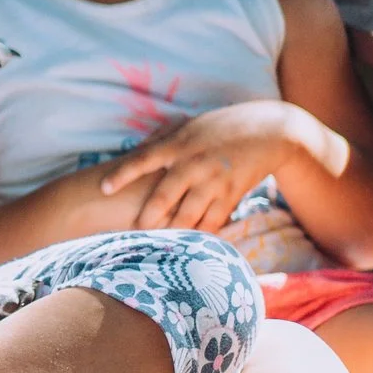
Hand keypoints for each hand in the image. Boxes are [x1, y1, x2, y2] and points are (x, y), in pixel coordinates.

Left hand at [98, 101, 340, 231]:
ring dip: (171, 232)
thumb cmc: (221, 127)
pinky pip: (212, 222)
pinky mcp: (231, 196)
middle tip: (129, 232)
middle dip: (146, 217)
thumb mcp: (190, 126)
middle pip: (164, 196)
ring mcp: (214, 181)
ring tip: (155, 246)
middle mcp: (194, 164)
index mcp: (179, 144)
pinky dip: (198, 236)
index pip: (144, 159)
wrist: (268, 131)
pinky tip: (187, 247)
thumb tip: (133, 149)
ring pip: (187, 215)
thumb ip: (162, 139)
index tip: (103, 188)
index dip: (123, 175)